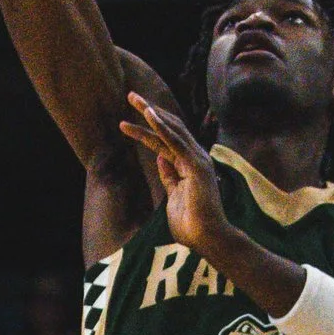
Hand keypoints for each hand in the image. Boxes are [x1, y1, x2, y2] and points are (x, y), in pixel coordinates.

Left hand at [120, 94, 233, 263]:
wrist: (207, 238)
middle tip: (130, 96)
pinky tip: (149, 114)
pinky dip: (162, 127)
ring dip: (152, 112)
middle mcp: (196, 158)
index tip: (126, 123)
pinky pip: (176, 141)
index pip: (165, 141)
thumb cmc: (192, 224)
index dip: (146, 130)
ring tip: (133, 99)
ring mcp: (198, 160)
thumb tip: (160, 158)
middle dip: (149, 110)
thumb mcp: (174, 195)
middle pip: (170, 127)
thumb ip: (169, 176)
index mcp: (190, 165)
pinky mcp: (196, 166)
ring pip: (172, 129)